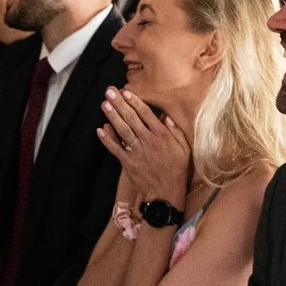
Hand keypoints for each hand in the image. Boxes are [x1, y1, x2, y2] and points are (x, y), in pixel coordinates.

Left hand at [98, 88, 190, 205]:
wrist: (166, 193)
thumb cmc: (177, 171)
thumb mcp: (184, 149)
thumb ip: (176, 132)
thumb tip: (168, 116)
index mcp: (162, 136)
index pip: (146, 114)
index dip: (135, 102)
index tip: (126, 91)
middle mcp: (148, 141)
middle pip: (132, 118)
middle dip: (120, 103)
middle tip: (110, 91)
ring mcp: (137, 151)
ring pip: (123, 130)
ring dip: (112, 116)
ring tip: (104, 104)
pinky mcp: (128, 162)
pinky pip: (116, 148)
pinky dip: (108, 139)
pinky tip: (101, 129)